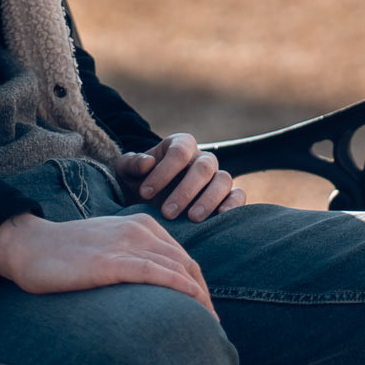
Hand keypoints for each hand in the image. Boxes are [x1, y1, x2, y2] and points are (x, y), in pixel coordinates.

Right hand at [0, 212, 213, 312]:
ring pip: (177, 268)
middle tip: (213, 323)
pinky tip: (193, 301)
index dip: (199, 285)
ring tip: (209, 323)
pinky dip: (180, 287)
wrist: (30, 245)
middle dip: (204, 294)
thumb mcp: (108, 247)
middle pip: (187, 264)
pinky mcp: (111, 262)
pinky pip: (155, 272)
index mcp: (141, 225)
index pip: (182, 257)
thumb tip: (153, 286)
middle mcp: (139, 231)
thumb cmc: (66, 253)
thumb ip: (132, 258)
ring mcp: (125, 244)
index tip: (205, 310)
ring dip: (199, 297)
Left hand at [115, 133, 246, 222]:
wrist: (149, 205)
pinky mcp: (228, 196)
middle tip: (167, 212)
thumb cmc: (138, 184)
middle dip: (185, 190)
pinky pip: (238, 195)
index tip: (145, 193)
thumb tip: (147, 162)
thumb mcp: (126, 172)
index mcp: (180, 145)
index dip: (163, 171)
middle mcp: (202, 158)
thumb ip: (132, 164)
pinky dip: (233, 205)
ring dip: (208, 200)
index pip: (180, 151)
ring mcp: (217, 177)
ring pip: (223, 180)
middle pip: (204, 166)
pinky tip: (219, 218)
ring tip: (192, 219)